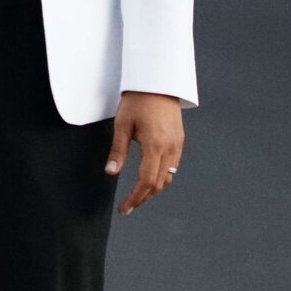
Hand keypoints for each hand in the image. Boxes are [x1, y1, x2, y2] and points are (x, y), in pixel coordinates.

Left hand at [107, 91, 182, 213]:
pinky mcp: (179, 141)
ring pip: (168, 177)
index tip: (124, 208)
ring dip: (153, 190)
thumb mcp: (122, 125)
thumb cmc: (138, 101)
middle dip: (143, 198)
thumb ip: (118, 151)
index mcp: (155, 145)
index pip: (147, 181)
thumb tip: (111, 172)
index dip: (135, 198)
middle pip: (159, 184)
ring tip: (137, 197)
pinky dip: (161, 178)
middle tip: (128, 207)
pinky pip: (173, 167)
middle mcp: (170, 147)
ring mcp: (177, 145)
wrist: (158, 82)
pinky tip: (149, 180)